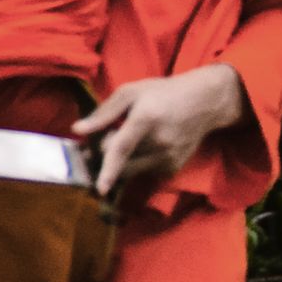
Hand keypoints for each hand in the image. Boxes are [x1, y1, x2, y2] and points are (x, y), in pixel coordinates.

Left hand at [73, 64, 245, 195]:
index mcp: (145, 119)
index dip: (109, 169)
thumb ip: (104, 112)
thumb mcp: (130, 93)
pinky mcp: (173, 167)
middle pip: (121, 163)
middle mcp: (159, 142)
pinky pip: (145, 171)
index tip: (101, 188)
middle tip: (98, 144)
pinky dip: (137, 162)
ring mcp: (169, 157)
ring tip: (125, 141)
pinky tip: (146, 145)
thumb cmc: (163, 93)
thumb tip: (78, 130)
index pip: (123, 148)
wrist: (204, 103)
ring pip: (132, 171)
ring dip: (120, 162)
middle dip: (105, 158)